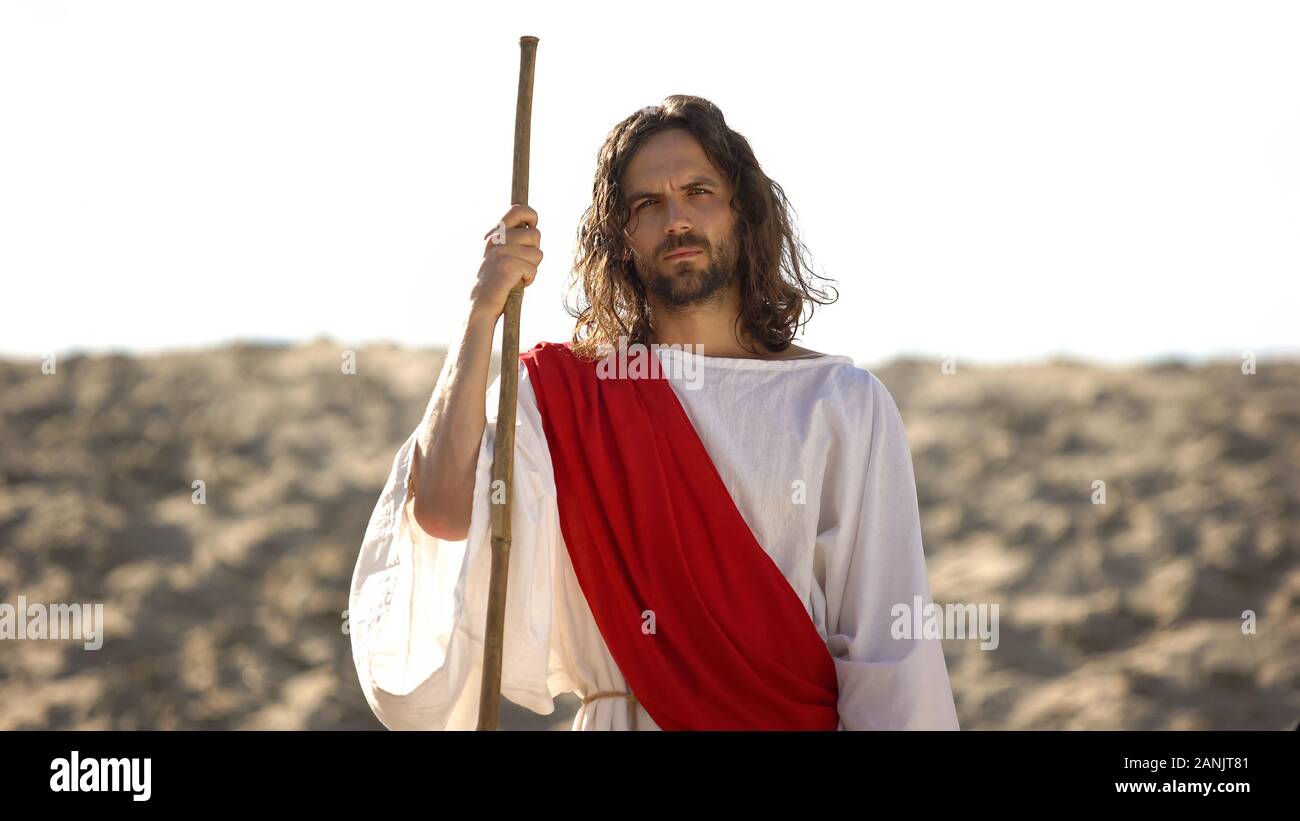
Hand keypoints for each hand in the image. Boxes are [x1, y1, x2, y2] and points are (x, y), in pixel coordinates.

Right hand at [469, 203, 541, 321]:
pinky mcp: (506, 266)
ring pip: (537, 254)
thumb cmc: (496, 283)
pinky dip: (528, 280)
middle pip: (536, 235)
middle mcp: (497, 239)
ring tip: (515, 277)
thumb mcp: (501, 255)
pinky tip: (514, 285)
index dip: (532, 215)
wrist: (480, 306)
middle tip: (520, 265)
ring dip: (531, 269)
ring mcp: (501, 252)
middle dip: (534, 252)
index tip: (532, 227)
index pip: (518, 210)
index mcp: (495, 234)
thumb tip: (533, 226)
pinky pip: (532, 269)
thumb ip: (514, 240)